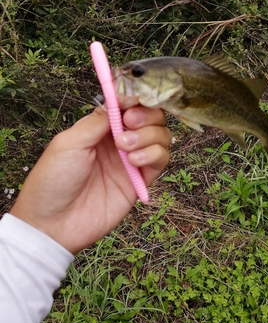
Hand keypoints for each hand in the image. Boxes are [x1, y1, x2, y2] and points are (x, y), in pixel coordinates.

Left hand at [10, 106, 171, 253]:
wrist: (54, 223)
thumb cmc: (53, 180)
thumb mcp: (69, 142)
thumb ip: (98, 120)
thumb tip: (121, 102)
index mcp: (100, 129)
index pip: (129, 105)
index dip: (134, 100)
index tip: (130, 102)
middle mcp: (119, 142)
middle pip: (151, 118)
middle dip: (145, 115)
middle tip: (129, 123)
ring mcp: (132, 162)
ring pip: (161, 136)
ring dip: (148, 135)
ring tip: (125, 148)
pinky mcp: (140, 181)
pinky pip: (161, 160)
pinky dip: (153, 154)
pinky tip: (133, 161)